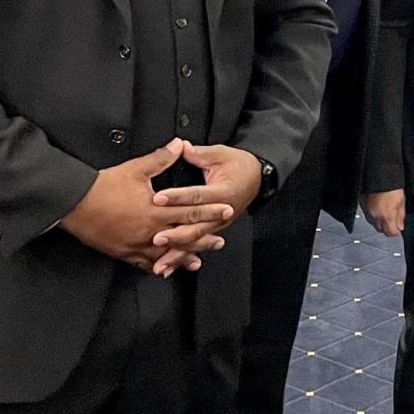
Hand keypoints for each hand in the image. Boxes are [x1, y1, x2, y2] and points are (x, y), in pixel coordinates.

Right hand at [60, 139, 232, 273]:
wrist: (75, 203)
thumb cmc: (105, 185)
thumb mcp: (135, 168)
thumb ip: (161, 158)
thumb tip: (179, 144)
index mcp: (155, 209)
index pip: (190, 210)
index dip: (210, 210)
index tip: (227, 210)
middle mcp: (149, 230)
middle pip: (183, 236)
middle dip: (203, 239)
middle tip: (220, 242)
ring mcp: (136, 244)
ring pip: (166, 254)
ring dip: (183, 257)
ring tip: (198, 262)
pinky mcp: (123, 252)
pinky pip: (144, 263)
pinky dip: (157, 266)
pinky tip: (165, 269)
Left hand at [150, 143, 261, 270]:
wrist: (257, 178)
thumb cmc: (239, 166)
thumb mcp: (222, 154)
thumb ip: (200, 153)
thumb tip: (181, 147)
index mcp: (224, 192)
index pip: (197, 196)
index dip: (177, 197)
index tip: (158, 199)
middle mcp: (223, 212)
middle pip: (197, 227)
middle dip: (175, 234)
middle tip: (156, 238)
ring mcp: (219, 224)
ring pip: (196, 241)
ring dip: (178, 253)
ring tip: (161, 263)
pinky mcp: (214, 229)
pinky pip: (198, 245)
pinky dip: (184, 257)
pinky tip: (171, 266)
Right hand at [361, 189, 405, 236]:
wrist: (378, 174)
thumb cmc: (391, 186)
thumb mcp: (401, 202)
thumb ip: (400, 217)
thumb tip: (400, 227)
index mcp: (387, 216)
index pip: (391, 233)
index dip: (396, 231)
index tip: (398, 227)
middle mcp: (375, 216)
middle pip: (381, 230)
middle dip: (387, 227)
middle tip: (392, 218)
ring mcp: (367, 211)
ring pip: (373, 223)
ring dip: (379, 221)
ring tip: (384, 210)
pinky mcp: (362, 206)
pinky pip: (367, 215)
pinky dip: (372, 214)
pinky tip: (377, 206)